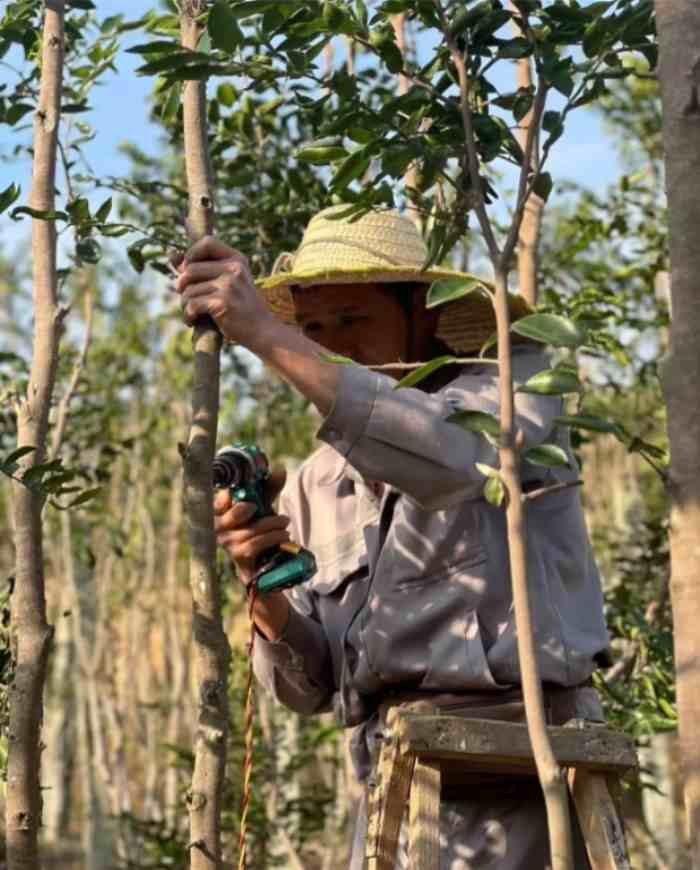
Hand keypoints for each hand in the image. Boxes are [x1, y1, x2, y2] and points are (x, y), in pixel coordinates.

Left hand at [172, 236, 274, 343]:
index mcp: (237, 259)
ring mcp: (229, 285)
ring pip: (188, 289)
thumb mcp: (230, 282)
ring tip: (192, 313)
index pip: (207, 242)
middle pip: (191, 269)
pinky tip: (192, 321)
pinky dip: (187, 315)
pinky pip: (191, 304)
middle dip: (182, 285)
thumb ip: (206, 269)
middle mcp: (234, 269)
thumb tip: (172, 257)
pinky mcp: (222, 302)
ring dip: (184, 304)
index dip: (191, 254)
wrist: (261, 330)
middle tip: (186, 298)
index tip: (187, 270)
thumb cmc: (241, 307)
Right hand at [213, 468, 287, 587]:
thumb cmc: (258, 528)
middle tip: (258, 507)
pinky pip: (255, 544)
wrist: (261, 563)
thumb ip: (269, 488)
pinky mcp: (238, 557)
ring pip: (250, 531)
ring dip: (272, 524)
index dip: (226, 497)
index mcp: (220, 511)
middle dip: (246, 509)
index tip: (241, 493)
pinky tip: (284, 535)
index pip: (218, 501)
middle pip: (230, 516)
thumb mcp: (263, 506)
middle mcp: (219, 528)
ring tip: (285, 522)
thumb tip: (280, 470)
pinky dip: (273, 538)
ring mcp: (228, 544)